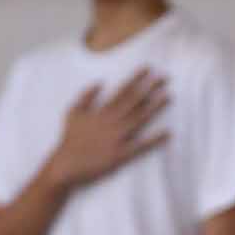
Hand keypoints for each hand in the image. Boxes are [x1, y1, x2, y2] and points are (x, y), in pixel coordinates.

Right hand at [46, 69, 172, 192]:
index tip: (149, 68)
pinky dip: (154, 140)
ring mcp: (116, 139)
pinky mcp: (120, 156)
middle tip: (165, 78)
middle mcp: (111, 122)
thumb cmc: (70, 139)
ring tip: (168, 96)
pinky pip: (140, 147)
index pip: (122, 91)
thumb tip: (99, 81)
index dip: (136, 79)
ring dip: (155, 108)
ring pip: (139, 119)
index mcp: (102, 112)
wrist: (65, 166)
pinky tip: (167, 133)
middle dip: (150, 88)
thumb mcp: (73, 112)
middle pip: (134, 102)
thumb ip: (86, 96)